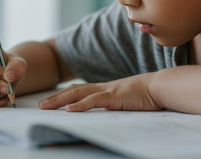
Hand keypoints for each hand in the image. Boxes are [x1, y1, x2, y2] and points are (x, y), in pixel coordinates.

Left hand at [38, 73, 162, 111]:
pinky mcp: (114, 96)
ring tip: (46, 107)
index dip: (64, 95)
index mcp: (104, 89)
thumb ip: (113, 105)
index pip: (79, 91)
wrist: (160, 87)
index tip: (51, 102)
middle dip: (55, 98)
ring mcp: (107, 90)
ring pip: (78, 93)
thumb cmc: (145, 95)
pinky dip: (80, 105)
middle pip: (73, 91)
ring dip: (60, 100)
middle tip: (40, 106)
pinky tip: (69, 110)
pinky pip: (94, 100)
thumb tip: (104, 114)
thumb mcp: (125, 101)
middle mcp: (102, 88)